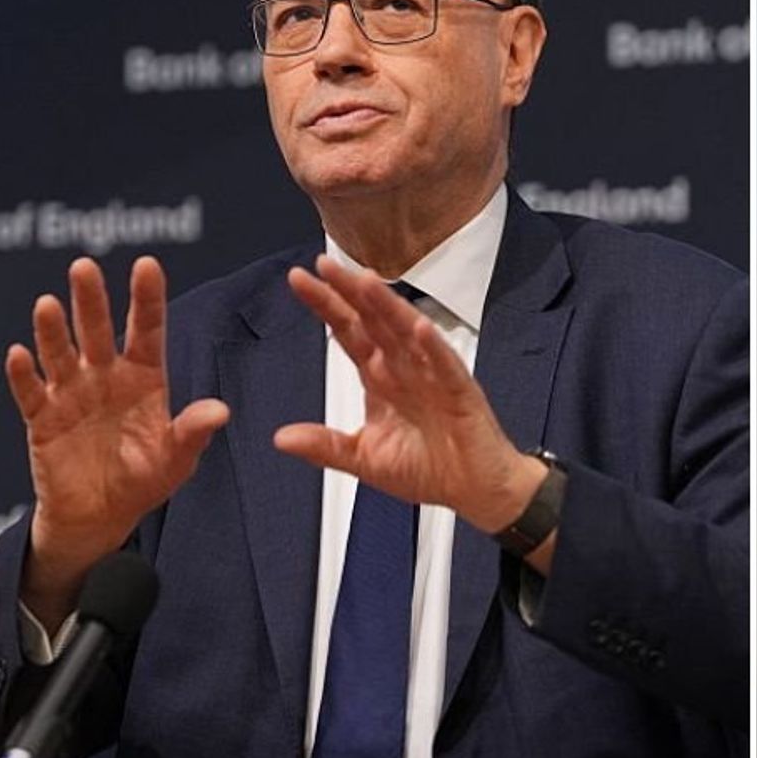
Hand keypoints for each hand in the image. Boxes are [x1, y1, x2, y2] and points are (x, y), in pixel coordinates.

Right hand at [6, 256, 228, 607]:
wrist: (98, 517)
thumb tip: (220, 410)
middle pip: (97, 330)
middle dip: (91, 300)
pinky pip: (32, 392)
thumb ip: (192, 433)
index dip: (146, 298)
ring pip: (60, 353)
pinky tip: (18, 355)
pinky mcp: (42, 417)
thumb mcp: (175, 461)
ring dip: (52, 330)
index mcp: (144, 377)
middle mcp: (105, 375)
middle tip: (83, 267)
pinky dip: (23, 375)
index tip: (146, 265)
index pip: (147, 330)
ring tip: (46, 304)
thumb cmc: (142, 481)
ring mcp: (71, 393)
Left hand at [274, 255, 541, 531]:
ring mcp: (433, 376)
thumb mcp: (364, 459)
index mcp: (380, 378)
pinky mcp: (460, 393)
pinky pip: (445, 366)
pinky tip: (418, 327)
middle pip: (373, 322)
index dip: (326, 307)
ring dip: (386, 307)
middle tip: (324, 266)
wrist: (475, 491)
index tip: (299, 281)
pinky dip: (433, 347)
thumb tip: (281, 438)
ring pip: (406, 334)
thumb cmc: (428, 469)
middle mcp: (404, 369)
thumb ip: (325, 446)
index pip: (348, 332)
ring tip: (364, 283)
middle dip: (349, 293)